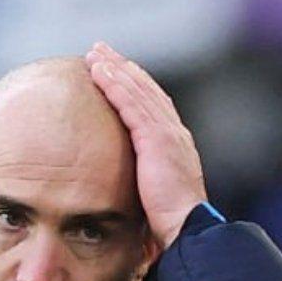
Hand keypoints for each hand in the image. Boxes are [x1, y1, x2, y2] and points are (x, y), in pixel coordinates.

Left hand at [86, 42, 207, 252]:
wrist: (187, 228)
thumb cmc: (172, 223)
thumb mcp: (157, 195)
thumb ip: (145, 182)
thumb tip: (127, 190)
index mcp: (175, 144)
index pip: (153, 104)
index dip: (134, 85)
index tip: (115, 71)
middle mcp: (174, 131)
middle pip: (145, 89)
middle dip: (122, 68)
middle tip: (100, 52)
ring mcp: (167, 132)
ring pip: (137, 90)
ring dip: (115, 69)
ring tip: (94, 55)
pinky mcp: (156, 138)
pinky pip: (131, 104)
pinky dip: (115, 85)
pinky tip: (99, 73)